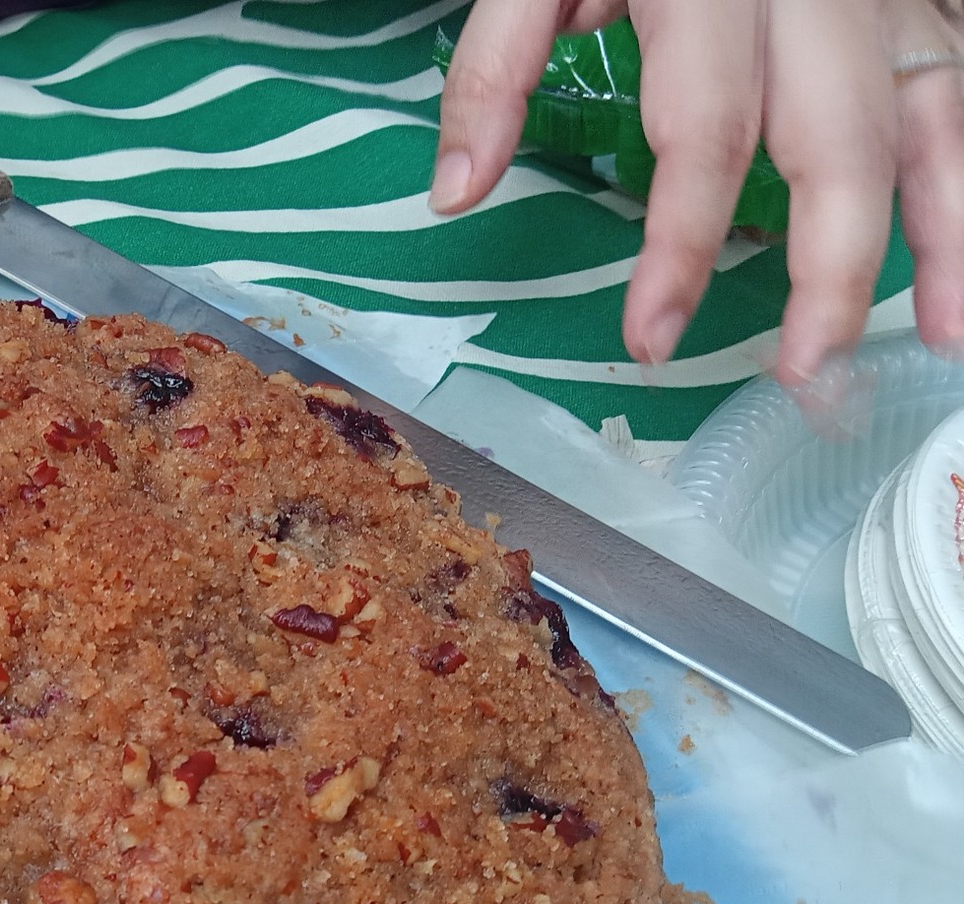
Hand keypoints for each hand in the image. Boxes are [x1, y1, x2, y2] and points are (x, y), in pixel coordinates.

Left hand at [434, 0, 963, 399]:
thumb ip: (496, 67)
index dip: (679, 244)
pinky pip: (963, 89)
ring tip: (943, 339)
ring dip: (947, 236)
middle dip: (830, 270)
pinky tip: (963, 265)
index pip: (705, 133)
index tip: (650, 339)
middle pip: (840, 145)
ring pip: (937, 118)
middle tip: (804, 371)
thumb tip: (455, 192)